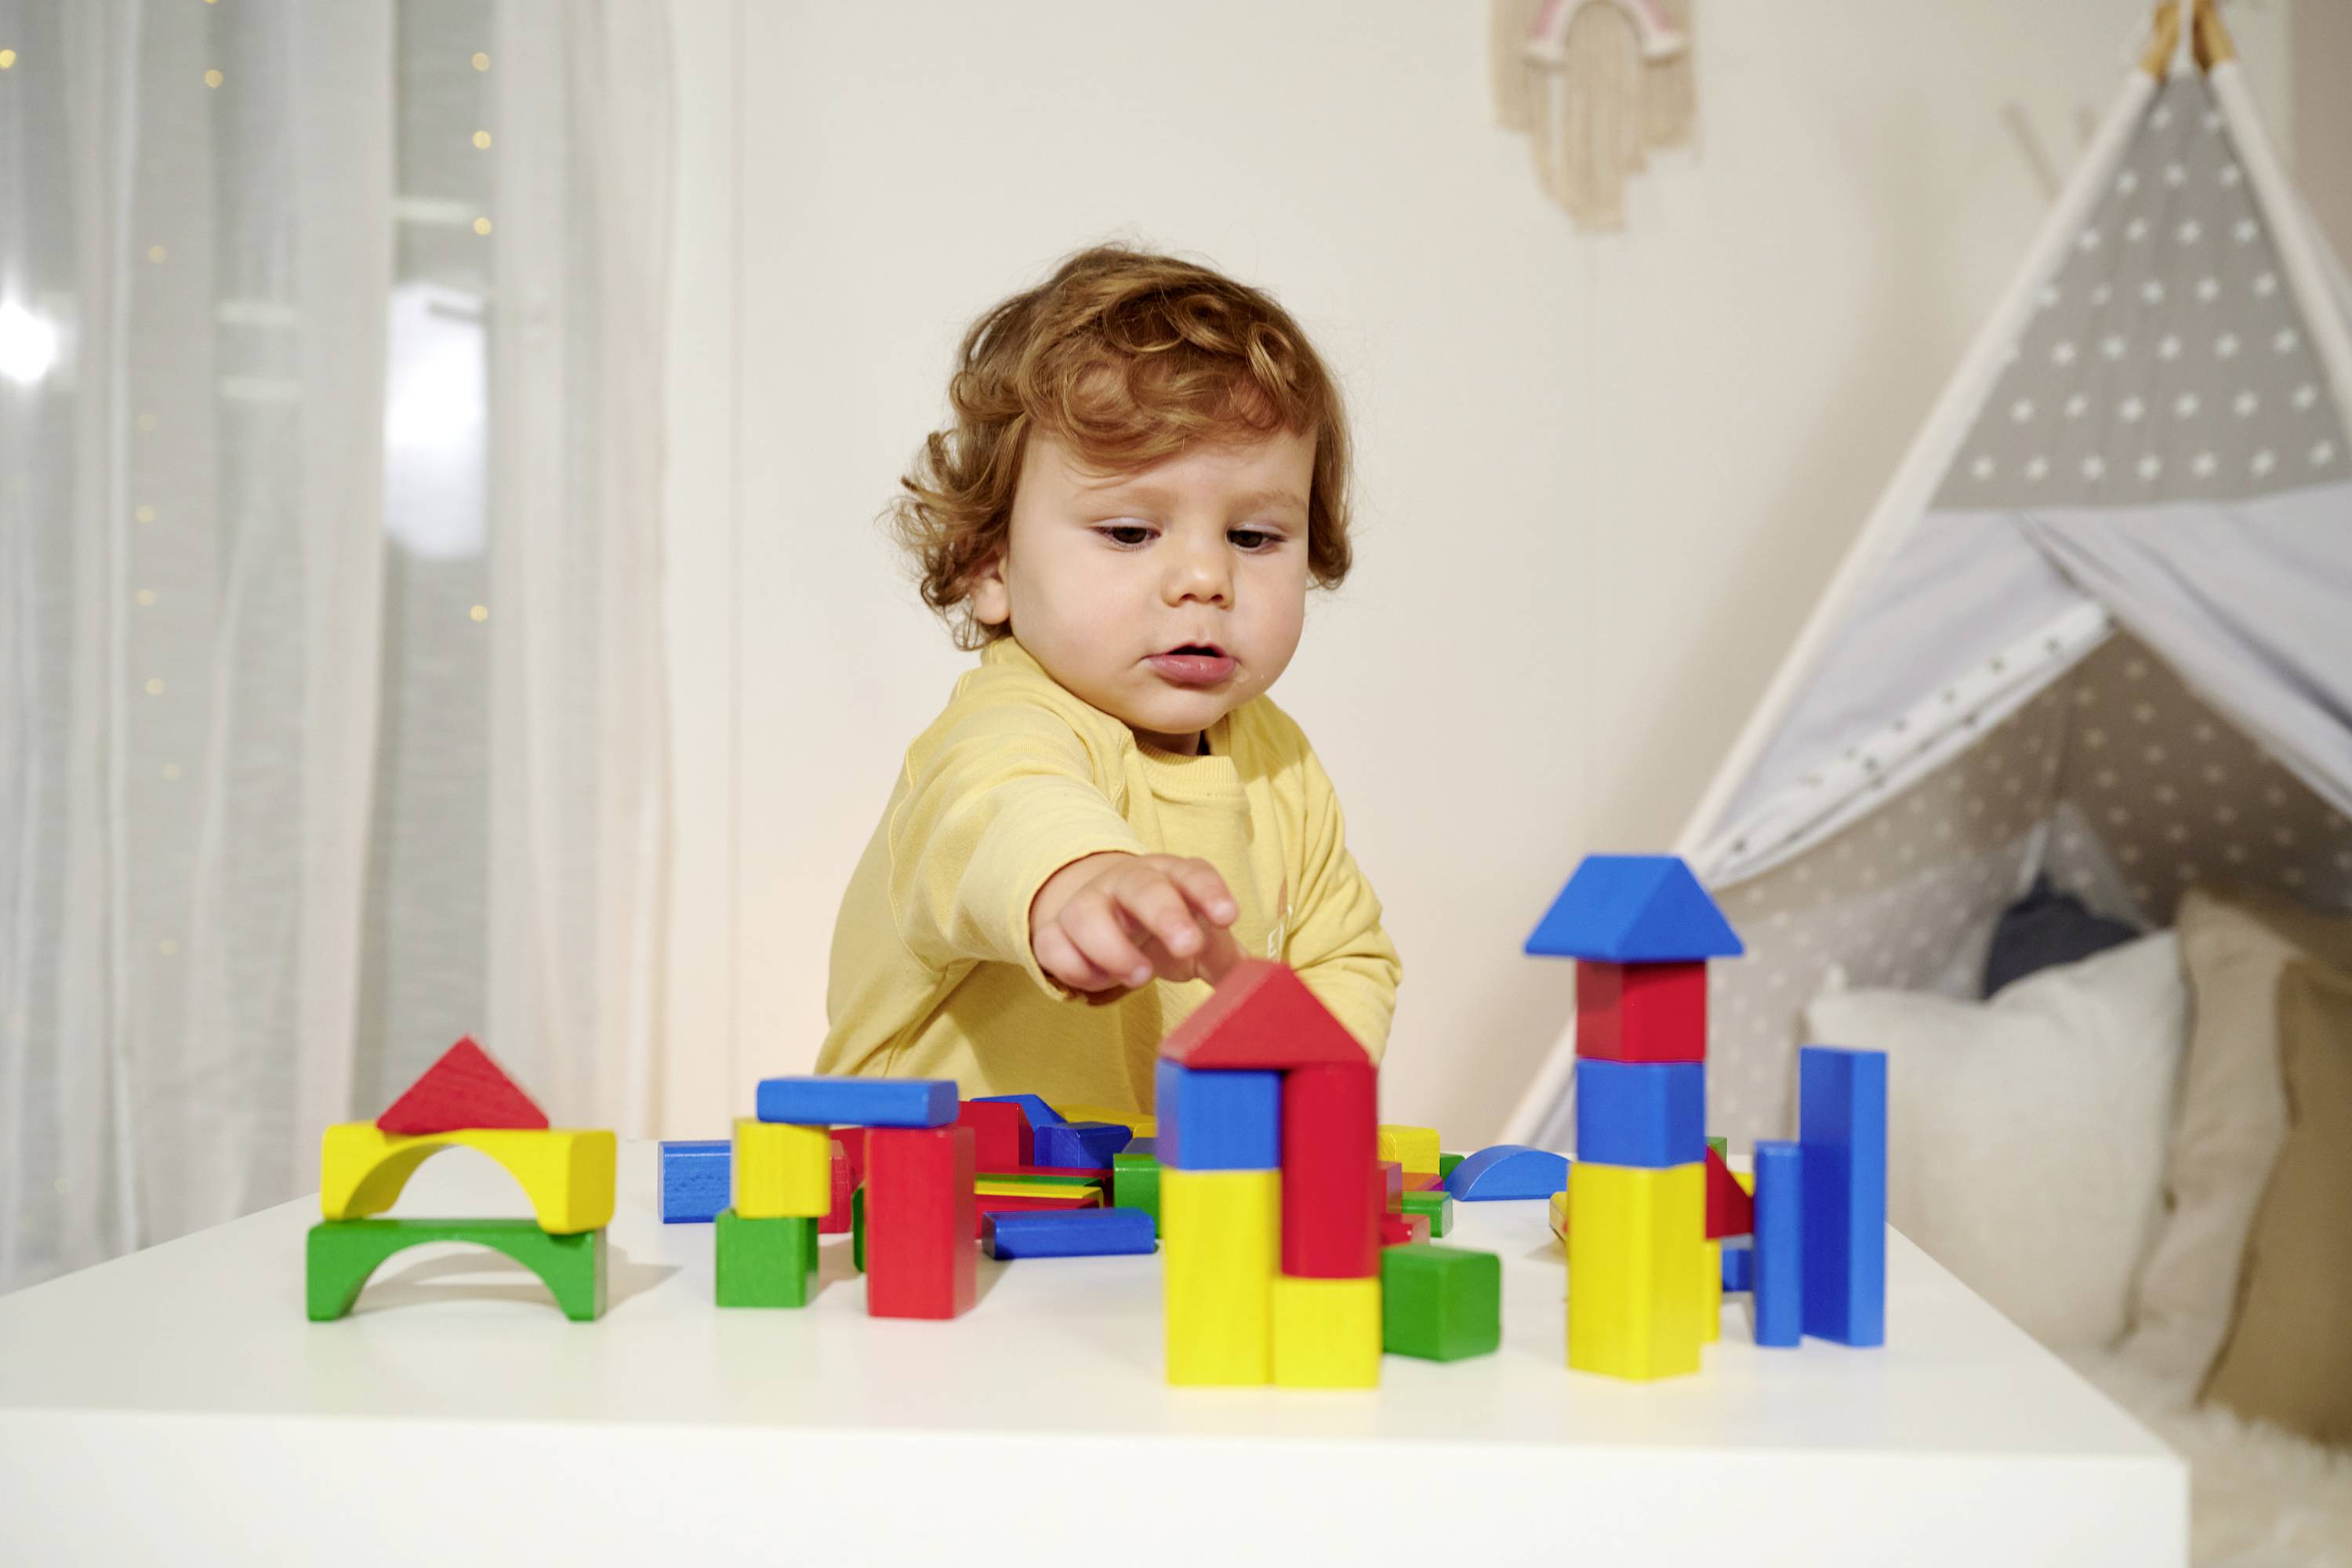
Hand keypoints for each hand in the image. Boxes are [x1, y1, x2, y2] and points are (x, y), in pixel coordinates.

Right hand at [1029, 852, 1244, 994]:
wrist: (1099, 908)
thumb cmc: (1162, 925)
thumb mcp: (1198, 938)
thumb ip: (1226, 960)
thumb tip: (1263, 988)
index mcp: (1170, 878)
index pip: (1192, 873)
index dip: (1210, 891)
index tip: (1229, 915)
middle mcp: (1125, 884)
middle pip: (1142, 887)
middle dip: (1165, 914)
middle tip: (1189, 946)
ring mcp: (1086, 904)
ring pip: (1085, 914)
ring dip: (1112, 947)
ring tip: (1140, 977)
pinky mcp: (1053, 932)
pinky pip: (1052, 945)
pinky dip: (1074, 967)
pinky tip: (1098, 981)